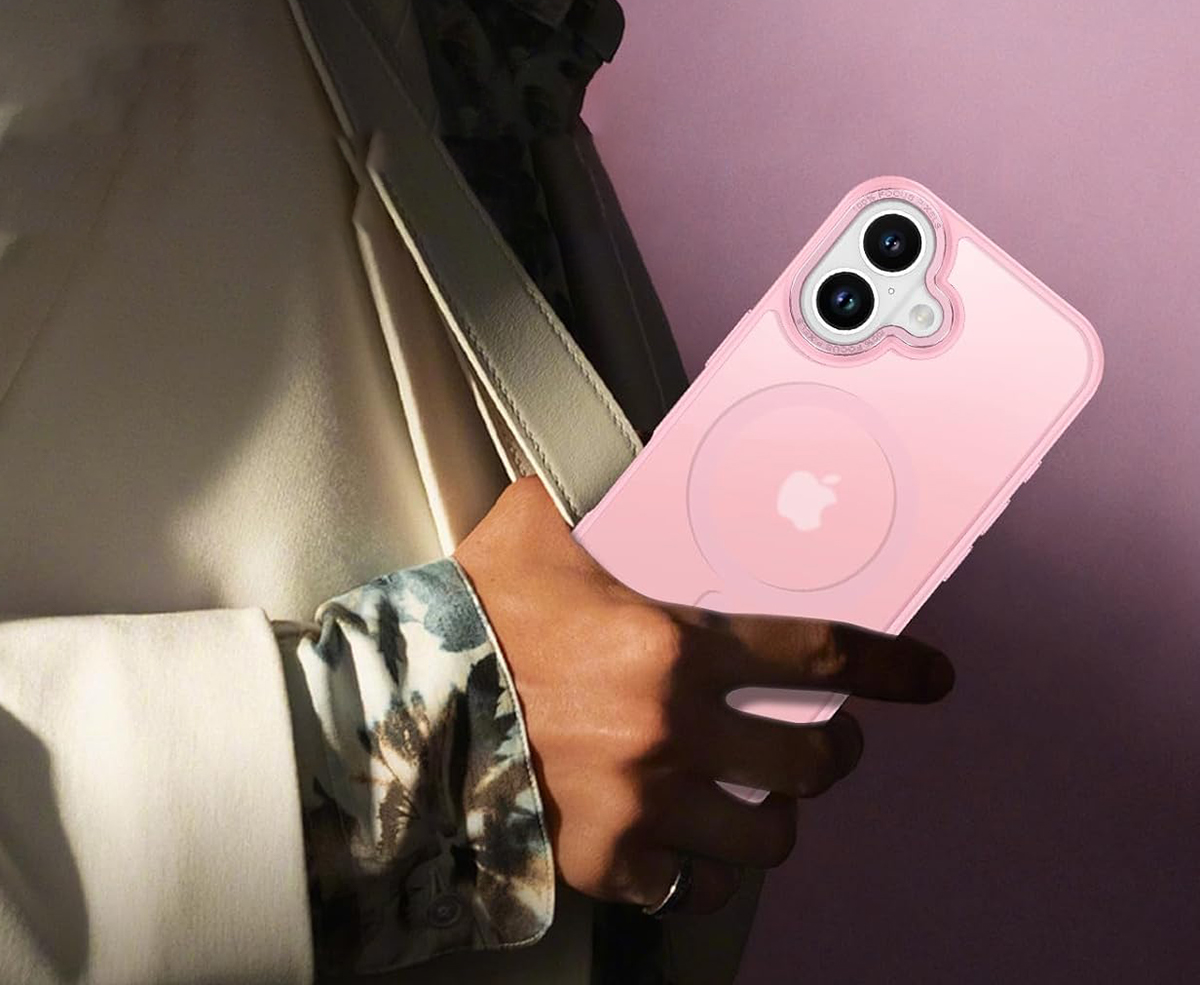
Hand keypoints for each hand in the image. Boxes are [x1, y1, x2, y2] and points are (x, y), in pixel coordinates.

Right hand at [454, 476, 954, 914]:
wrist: (403, 705)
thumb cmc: (469, 619)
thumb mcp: (529, 535)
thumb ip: (575, 504)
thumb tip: (576, 483)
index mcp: (672, 644)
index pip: (818, 657)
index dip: (891, 671)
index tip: (929, 679)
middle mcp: (671, 728)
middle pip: (811, 762)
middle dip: (834, 756)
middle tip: (826, 747)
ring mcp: (643, 802)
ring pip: (766, 840)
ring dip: (777, 821)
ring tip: (763, 806)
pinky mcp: (605, 857)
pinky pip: (689, 889)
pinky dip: (701, 875)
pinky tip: (691, 852)